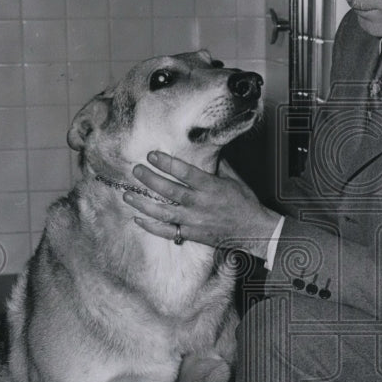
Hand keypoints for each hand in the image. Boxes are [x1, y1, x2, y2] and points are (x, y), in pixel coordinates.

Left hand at [125, 151, 281, 258]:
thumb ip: (215, 164)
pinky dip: (151, 226)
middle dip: (150, 180)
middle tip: (135, 170)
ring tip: (127, 195)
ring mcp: (194, 221)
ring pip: (164, 212)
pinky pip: (167, 231)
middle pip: (170, 191)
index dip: (167, 163)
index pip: (185, 172)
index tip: (152, 154)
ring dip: (144, 204)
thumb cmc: (244, 202)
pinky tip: (138, 218)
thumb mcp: (232, 179)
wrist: (254, 231)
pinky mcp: (192, 235)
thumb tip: (201, 147)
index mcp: (211, 187)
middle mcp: (200, 204)